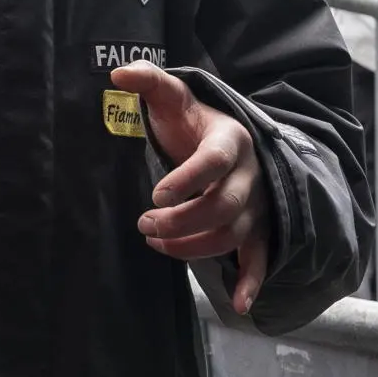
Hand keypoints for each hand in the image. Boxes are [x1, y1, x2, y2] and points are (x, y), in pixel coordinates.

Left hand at [112, 63, 269, 311]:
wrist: (234, 139)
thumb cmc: (196, 122)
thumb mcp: (175, 97)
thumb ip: (149, 81)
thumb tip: (117, 72)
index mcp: (230, 141)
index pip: (214, 162)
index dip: (188, 179)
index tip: (157, 194)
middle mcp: (249, 175)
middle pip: (224, 205)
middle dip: (183, 220)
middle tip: (144, 224)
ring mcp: (256, 205)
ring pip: (232, 233)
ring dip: (195, 246)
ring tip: (156, 243)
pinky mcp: (257, 228)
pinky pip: (260, 257)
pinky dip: (252, 280)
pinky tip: (239, 304)